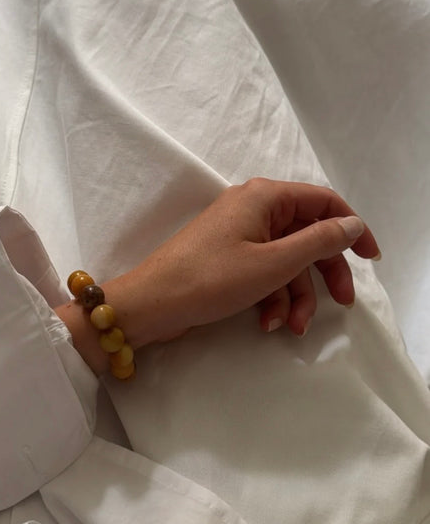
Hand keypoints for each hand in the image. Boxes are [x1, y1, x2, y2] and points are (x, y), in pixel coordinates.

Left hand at [101, 178, 379, 346]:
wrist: (152, 304)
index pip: (324, 202)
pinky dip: (271, 297)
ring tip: (291, 327)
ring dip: (295, 295)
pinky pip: (263, 272)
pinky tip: (267, 323)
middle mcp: (254, 208)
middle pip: (307, 236)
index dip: (352, 229)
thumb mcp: (274, 263)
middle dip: (324, 274)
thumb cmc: (212, 278)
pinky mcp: (228, 258)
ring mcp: (239, 234)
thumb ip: (319, 242)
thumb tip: (351, 225)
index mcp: (266, 197)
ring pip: (286, 261)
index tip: (370, 260)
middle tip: (342, 304)